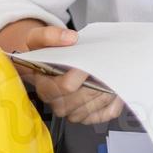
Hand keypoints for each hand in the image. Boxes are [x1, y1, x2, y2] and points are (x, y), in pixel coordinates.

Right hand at [0, 19, 124, 124]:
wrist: (44, 67)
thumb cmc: (43, 56)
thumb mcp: (37, 39)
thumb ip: (50, 35)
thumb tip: (70, 38)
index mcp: (44, 88)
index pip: (67, 86)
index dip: (83, 72)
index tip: (91, 59)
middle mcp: (58, 104)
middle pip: (87, 95)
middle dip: (99, 78)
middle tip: (106, 63)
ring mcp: (73, 113)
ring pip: (99, 103)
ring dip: (109, 87)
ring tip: (110, 71)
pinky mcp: (87, 117)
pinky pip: (108, 112)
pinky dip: (115, 99)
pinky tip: (113, 85)